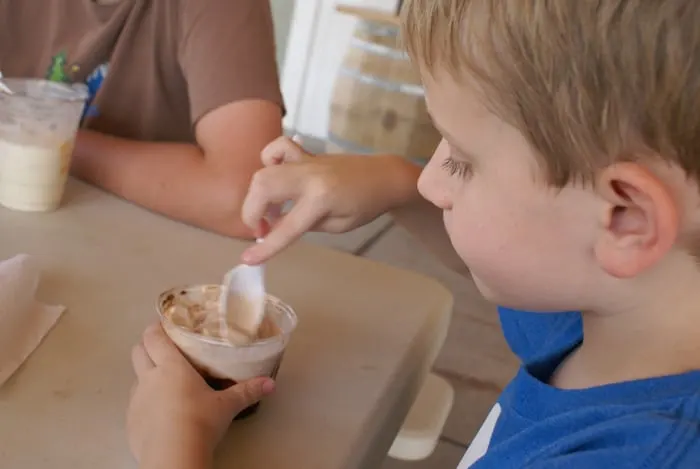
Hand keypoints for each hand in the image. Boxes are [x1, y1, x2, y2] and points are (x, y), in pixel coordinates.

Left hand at [127, 323, 274, 466]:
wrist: (173, 457)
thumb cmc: (200, 422)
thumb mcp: (227, 406)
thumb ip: (247, 391)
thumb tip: (270, 383)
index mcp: (170, 366)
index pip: (153, 336)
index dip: (156, 327)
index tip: (166, 324)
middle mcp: (148, 378)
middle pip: (138, 351)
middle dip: (148, 346)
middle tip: (167, 349)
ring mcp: (136, 400)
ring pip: (136, 377)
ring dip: (147, 374)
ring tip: (166, 382)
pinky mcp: (131, 421)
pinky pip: (136, 403)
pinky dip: (146, 401)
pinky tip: (162, 412)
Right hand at [240, 136, 420, 263]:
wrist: (384, 176)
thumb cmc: (365, 206)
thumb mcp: (337, 226)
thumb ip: (303, 226)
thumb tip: (274, 228)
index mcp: (321, 199)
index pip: (286, 228)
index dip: (266, 247)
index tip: (248, 260)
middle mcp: (309, 176)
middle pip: (263, 188)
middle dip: (252, 212)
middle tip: (262, 229)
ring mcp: (306, 161)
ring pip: (265, 170)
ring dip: (257, 194)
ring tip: (269, 211)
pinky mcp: (307, 153)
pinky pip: (279, 148)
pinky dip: (269, 160)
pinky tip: (276, 176)